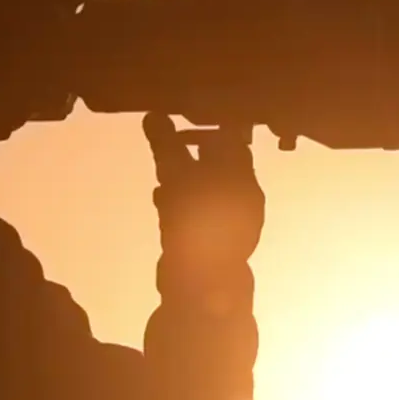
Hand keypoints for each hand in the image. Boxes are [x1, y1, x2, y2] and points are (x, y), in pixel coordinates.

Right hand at [145, 114, 264, 308]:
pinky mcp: (217, 241)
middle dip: (191, 155)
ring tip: (161, 175)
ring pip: (208, 189)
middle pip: (219, 165)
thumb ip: (165, 145)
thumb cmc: (194, 222)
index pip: (230, 140)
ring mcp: (233, 222)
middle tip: (166, 148)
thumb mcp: (176, 176)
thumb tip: (153, 115)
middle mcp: (244, 197)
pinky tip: (162, 201)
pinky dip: (184, 202)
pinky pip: (201, 211)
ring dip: (184, 179)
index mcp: (244, 178)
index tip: (178, 124)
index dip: (205, 129)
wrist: (202, 283)